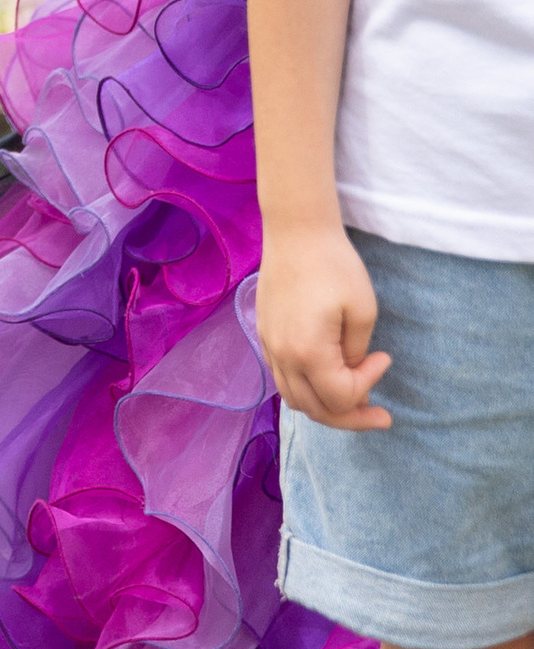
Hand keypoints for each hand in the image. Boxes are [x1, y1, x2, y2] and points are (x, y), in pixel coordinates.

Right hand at [256, 223, 391, 428]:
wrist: (296, 231)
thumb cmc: (335, 266)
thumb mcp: (363, 311)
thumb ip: (357, 354)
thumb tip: (353, 374)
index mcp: (308, 352)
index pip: (341, 397)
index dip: (369, 386)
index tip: (384, 358)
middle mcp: (282, 356)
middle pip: (315, 410)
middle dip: (351, 416)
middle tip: (380, 414)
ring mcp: (269, 346)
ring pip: (295, 400)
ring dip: (325, 407)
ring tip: (353, 399)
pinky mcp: (264, 335)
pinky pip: (283, 379)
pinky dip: (306, 389)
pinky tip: (326, 378)